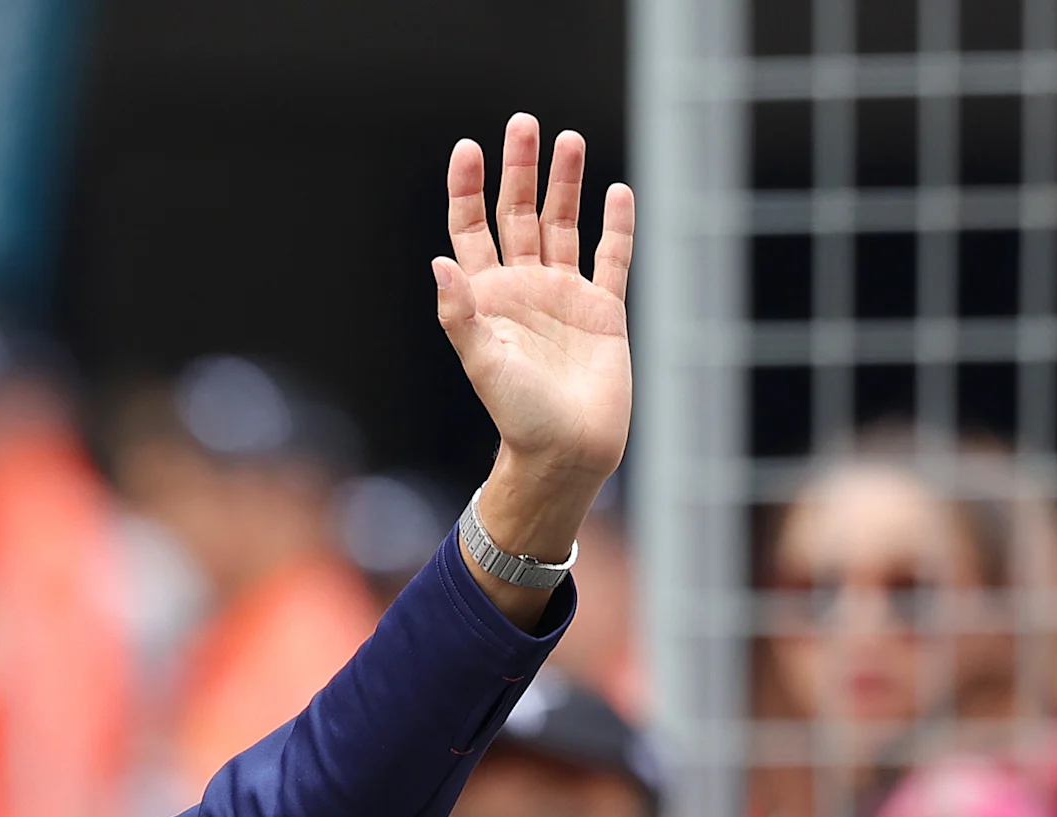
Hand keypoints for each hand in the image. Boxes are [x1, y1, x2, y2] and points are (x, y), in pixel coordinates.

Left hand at [436, 115, 633, 594]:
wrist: (567, 452)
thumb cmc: (517, 416)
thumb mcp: (482, 363)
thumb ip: (460, 314)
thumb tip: (439, 263)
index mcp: (487, 299)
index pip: (471, 231)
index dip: (468, 191)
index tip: (467, 149)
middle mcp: (523, 289)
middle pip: (518, 215)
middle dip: (519, 171)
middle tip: (523, 123)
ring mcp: (564, 297)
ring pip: (563, 225)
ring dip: (564, 184)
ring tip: (568, 139)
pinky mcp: (604, 310)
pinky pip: (612, 258)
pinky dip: (616, 225)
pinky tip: (617, 191)